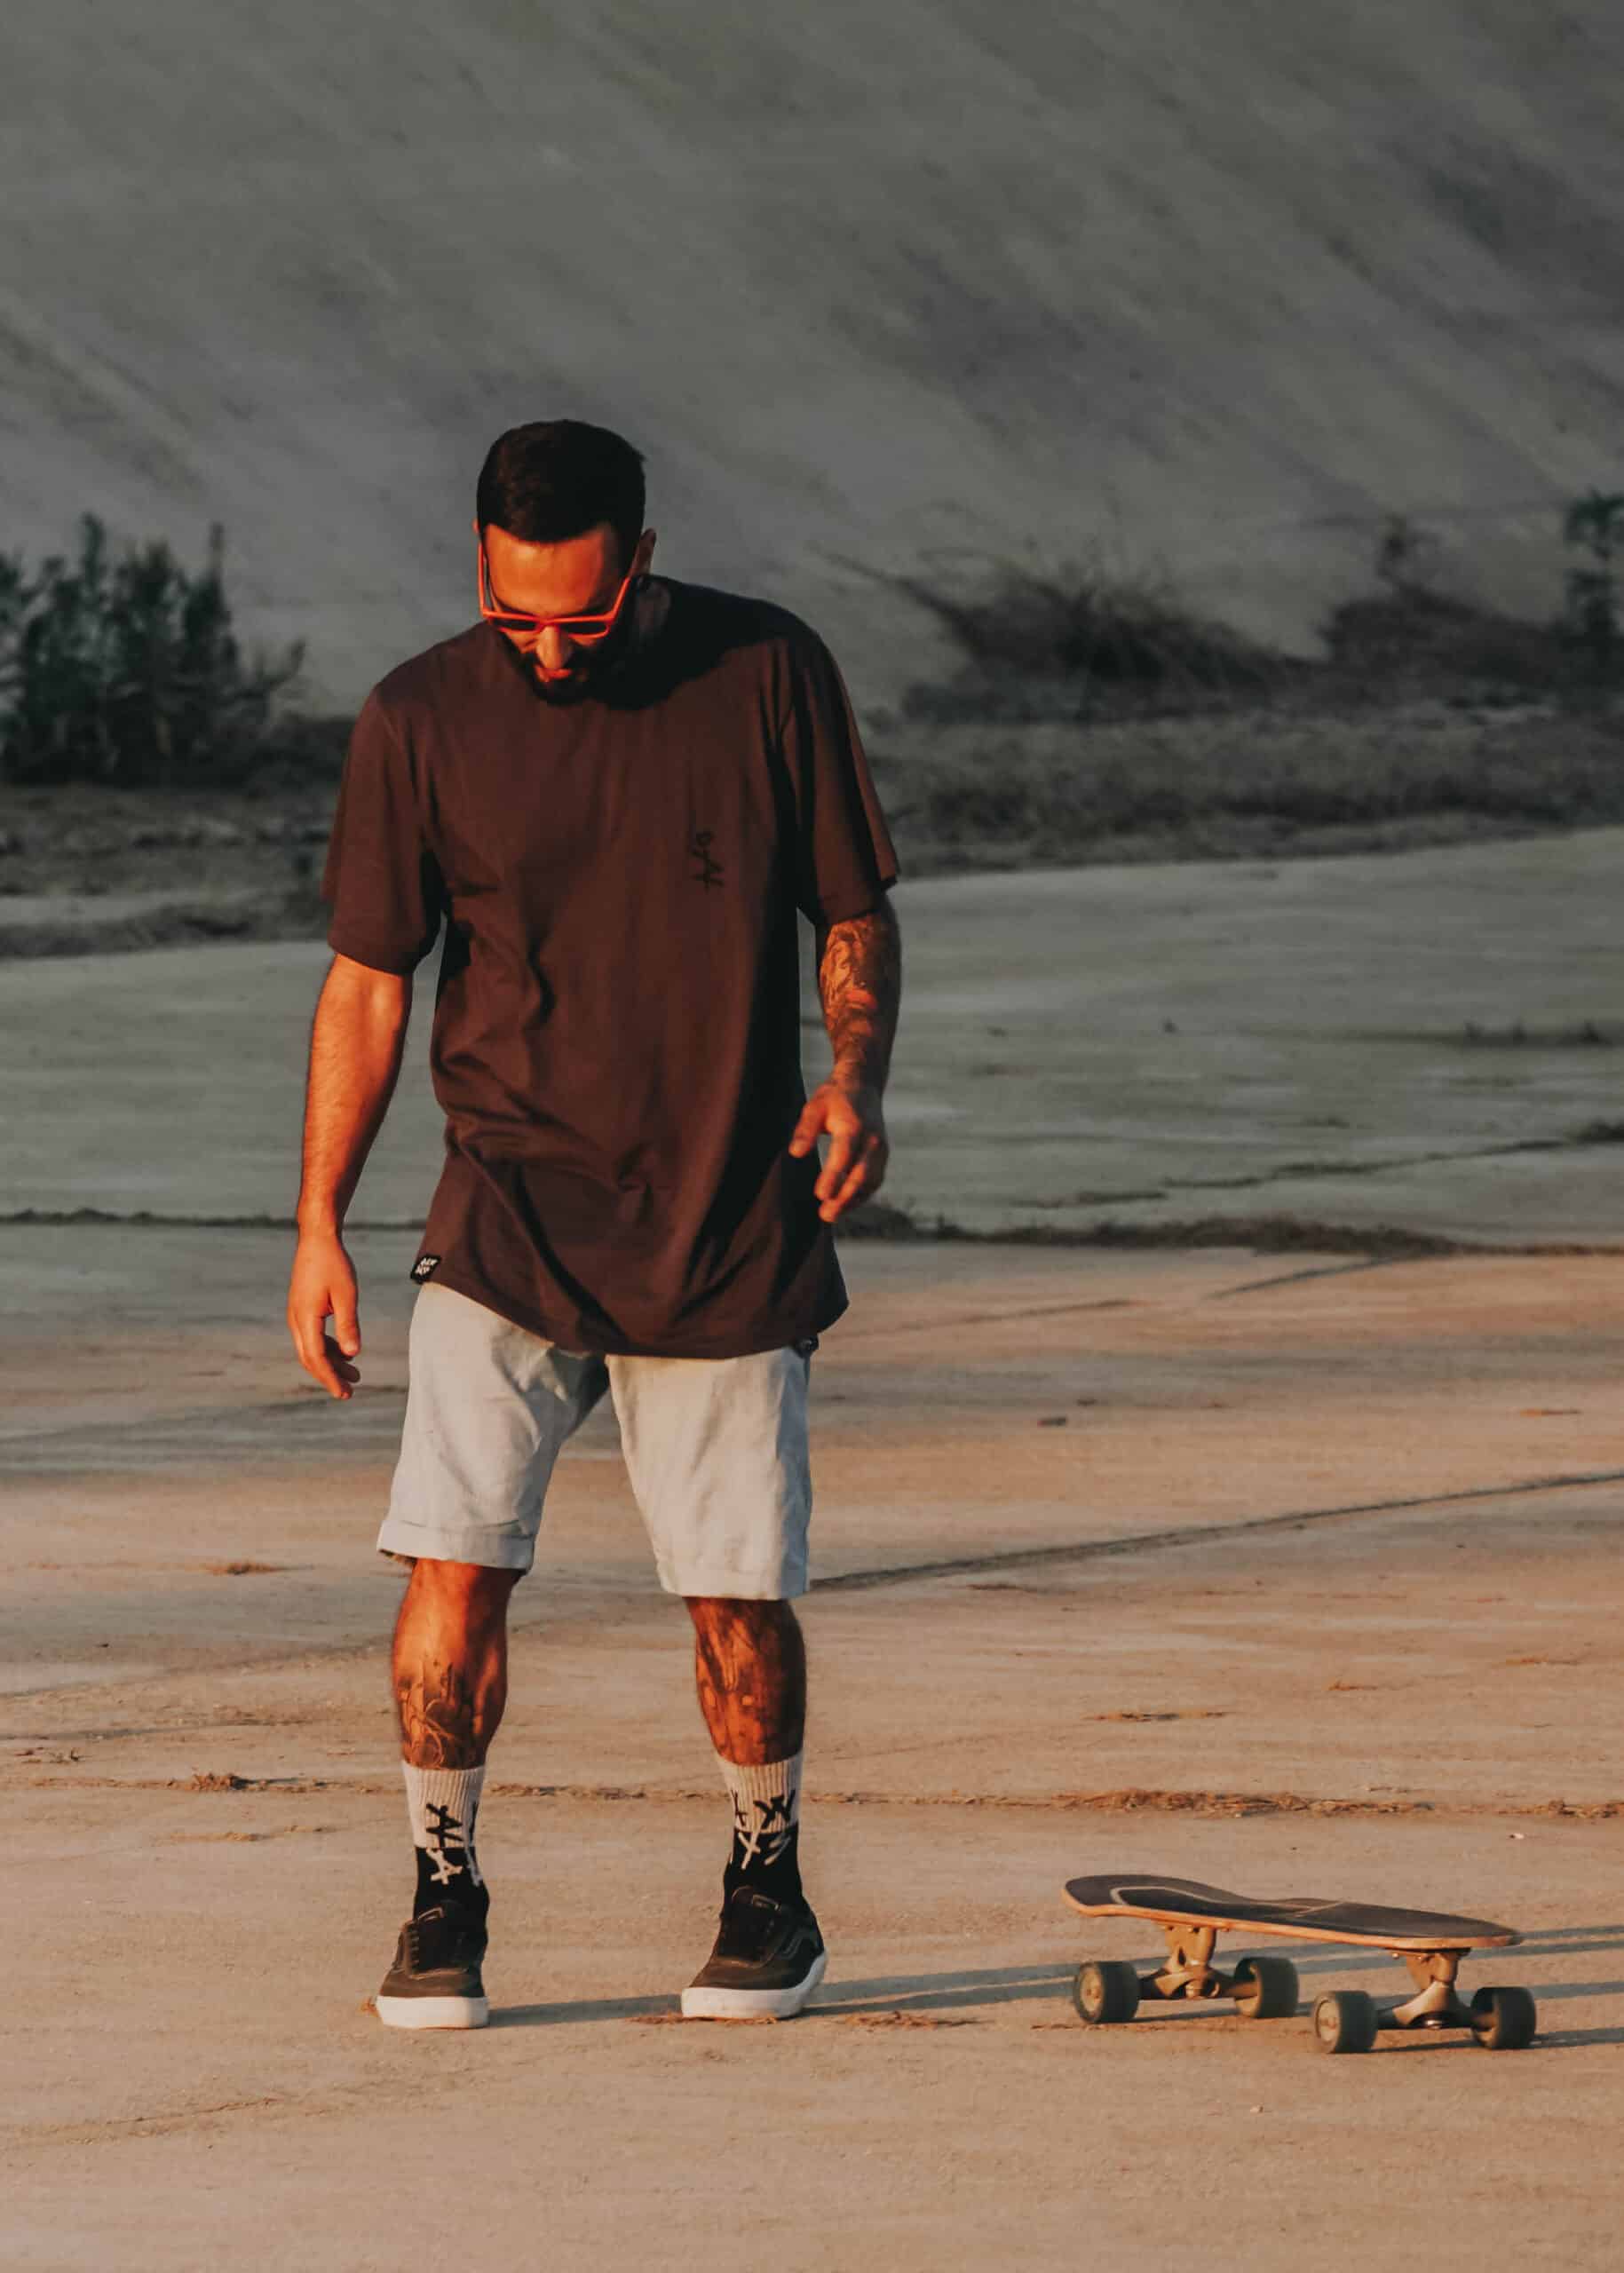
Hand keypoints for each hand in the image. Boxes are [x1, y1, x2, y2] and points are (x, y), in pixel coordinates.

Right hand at [286, 1230, 362, 1398]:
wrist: (317, 1239)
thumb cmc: (333, 1263)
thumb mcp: (346, 1294)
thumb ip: (348, 1324)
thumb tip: (352, 1353)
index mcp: (304, 1318)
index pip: (316, 1358)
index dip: (330, 1377)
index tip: (344, 1393)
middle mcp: (296, 1319)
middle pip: (311, 1358)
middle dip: (329, 1376)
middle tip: (350, 1391)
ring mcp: (297, 1314)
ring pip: (311, 1348)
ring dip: (331, 1363)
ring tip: (354, 1374)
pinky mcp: (302, 1309)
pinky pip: (312, 1336)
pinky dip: (327, 1348)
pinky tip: (344, 1352)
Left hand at [788, 1078, 888, 1223]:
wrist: (863, 1085)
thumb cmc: (834, 1098)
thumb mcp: (814, 1108)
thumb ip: (805, 1130)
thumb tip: (796, 1153)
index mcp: (854, 1127)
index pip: (844, 1156)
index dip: (833, 1177)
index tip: (820, 1195)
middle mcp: (872, 1140)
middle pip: (861, 1175)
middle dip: (844, 1198)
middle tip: (825, 1215)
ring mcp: (881, 1149)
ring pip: (871, 1182)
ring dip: (853, 1201)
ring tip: (831, 1215)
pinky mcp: (883, 1156)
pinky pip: (875, 1180)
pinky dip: (861, 1195)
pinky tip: (844, 1205)